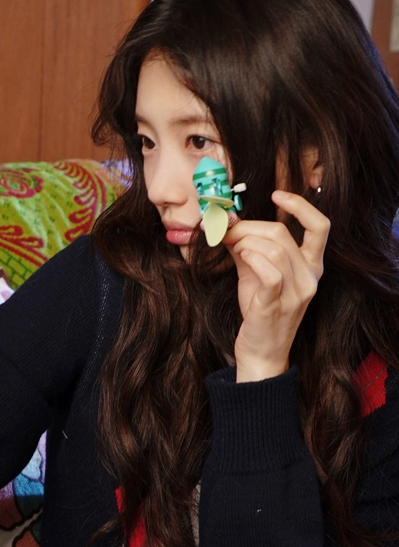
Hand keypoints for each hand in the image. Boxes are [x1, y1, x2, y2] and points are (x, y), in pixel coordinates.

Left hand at [223, 191, 329, 381]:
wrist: (260, 351)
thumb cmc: (259, 309)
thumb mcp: (255, 272)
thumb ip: (247, 246)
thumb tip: (227, 221)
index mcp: (311, 266)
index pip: (320, 226)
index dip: (300, 206)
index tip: (277, 195)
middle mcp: (310, 278)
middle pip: (282, 234)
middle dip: (249, 227)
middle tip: (229, 232)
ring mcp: (296, 293)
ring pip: (274, 249)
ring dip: (245, 242)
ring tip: (233, 249)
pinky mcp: (276, 304)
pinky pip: (269, 271)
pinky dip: (251, 258)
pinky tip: (240, 258)